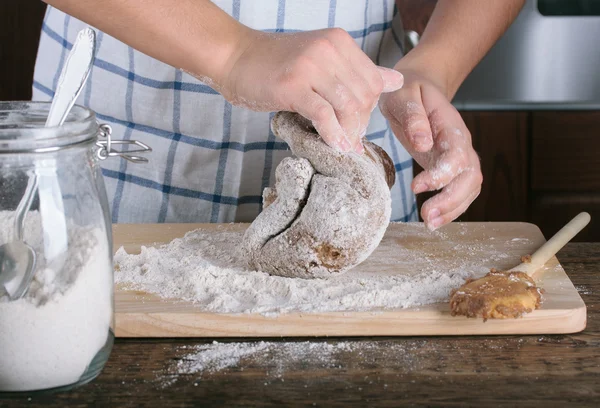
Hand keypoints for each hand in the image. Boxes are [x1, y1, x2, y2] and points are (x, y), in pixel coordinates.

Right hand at [217, 28, 403, 152]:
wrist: (236, 57)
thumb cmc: (277, 63)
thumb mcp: (322, 60)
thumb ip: (358, 71)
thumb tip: (396, 81)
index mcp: (339, 41)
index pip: (373, 81)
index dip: (370, 108)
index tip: (357, 124)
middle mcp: (328, 49)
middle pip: (363, 96)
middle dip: (360, 124)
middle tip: (350, 139)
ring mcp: (310, 66)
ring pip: (347, 106)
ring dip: (348, 132)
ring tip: (343, 146)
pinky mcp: (293, 86)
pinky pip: (323, 115)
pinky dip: (332, 134)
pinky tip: (333, 145)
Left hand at [379, 68, 482, 230]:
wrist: (418, 87)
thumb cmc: (407, 89)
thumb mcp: (403, 94)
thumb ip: (413, 116)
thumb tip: (423, 143)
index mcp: (450, 125)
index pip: (457, 155)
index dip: (442, 174)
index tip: (416, 186)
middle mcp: (460, 143)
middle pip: (471, 177)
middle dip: (452, 200)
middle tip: (427, 217)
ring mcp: (458, 156)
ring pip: (469, 188)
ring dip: (453, 209)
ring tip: (430, 223)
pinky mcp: (450, 167)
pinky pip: (460, 191)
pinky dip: (450, 208)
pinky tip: (434, 219)